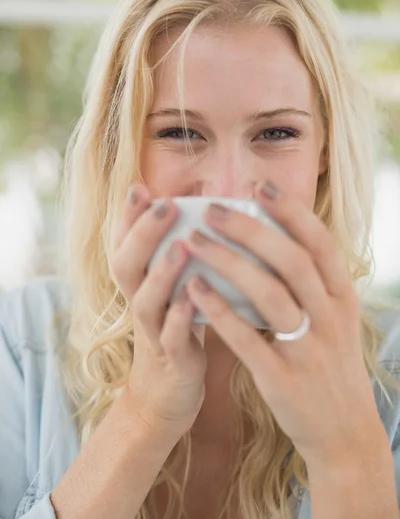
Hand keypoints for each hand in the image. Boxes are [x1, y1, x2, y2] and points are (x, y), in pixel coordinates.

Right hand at [111, 185, 206, 438]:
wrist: (168, 392)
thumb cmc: (179, 328)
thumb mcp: (174, 289)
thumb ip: (185, 257)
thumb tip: (214, 214)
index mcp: (142, 283)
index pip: (124, 243)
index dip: (128, 217)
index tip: (139, 187)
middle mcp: (141, 302)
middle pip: (126, 265)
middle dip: (143, 233)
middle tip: (165, 205)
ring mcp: (154, 332)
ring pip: (146, 300)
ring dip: (162, 272)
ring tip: (182, 246)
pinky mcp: (173, 359)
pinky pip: (171, 338)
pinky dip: (180, 317)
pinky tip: (194, 299)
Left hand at [183, 181, 383, 465]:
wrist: (344, 432)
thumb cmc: (330, 365)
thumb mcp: (334, 320)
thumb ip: (311, 284)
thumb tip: (273, 240)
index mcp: (341, 298)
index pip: (319, 243)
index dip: (290, 211)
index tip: (260, 184)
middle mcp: (329, 318)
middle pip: (291, 260)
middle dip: (250, 229)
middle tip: (212, 208)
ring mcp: (307, 348)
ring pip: (269, 294)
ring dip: (228, 262)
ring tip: (193, 240)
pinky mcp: (282, 377)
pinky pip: (247, 338)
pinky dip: (219, 310)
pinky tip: (194, 288)